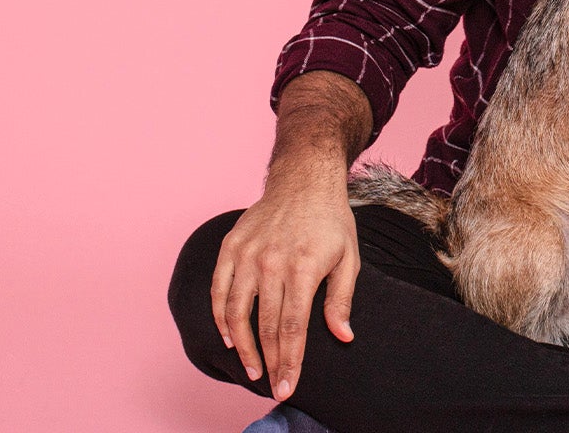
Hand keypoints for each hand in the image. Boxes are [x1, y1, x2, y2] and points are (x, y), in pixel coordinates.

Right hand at [210, 180, 359, 400]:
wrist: (304, 181)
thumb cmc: (330, 222)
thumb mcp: (349, 258)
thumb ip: (341, 300)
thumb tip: (342, 336)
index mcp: (304, 267)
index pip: (293, 328)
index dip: (289, 362)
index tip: (287, 387)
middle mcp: (272, 262)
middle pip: (266, 326)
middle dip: (269, 362)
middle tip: (272, 387)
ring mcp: (248, 254)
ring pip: (237, 312)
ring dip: (242, 346)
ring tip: (252, 369)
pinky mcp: (231, 247)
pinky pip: (219, 289)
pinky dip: (220, 317)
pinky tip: (229, 336)